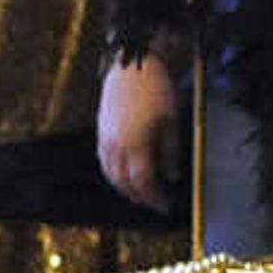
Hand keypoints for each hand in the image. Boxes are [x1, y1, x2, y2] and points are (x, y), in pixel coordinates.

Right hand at [99, 52, 184, 209]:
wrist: (132, 67)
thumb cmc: (156, 91)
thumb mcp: (171, 122)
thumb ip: (170, 151)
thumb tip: (171, 175)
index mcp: (135, 144)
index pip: (142, 182)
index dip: (154, 197)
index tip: (164, 206)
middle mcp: (115, 145)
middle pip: (123, 182)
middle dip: (139, 196)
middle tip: (153, 203)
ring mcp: (104, 138)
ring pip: (109, 173)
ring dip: (124, 187)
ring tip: (139, 192)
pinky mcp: (100, 131)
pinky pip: (103, 161)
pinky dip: (113, 173)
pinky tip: (123, 173)